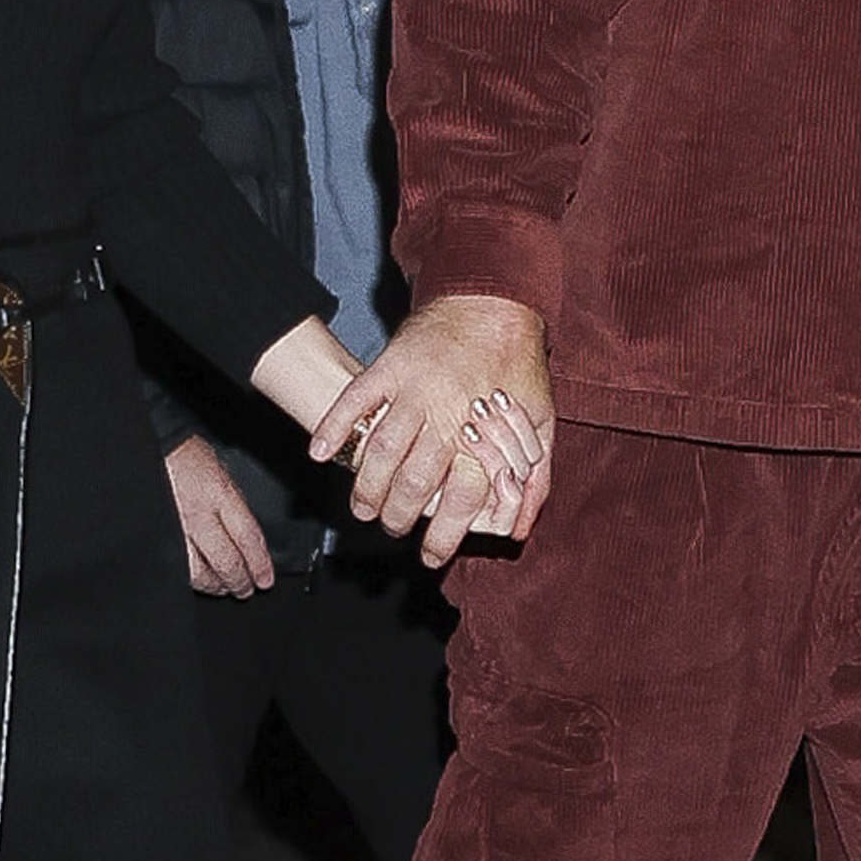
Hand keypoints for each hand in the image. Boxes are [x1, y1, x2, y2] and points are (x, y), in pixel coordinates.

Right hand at [163, 436, 273, 597]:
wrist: (156, 447)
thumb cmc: (190, 457)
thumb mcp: (223, 474)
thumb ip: (236, 507)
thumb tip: (250, 541)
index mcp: (219, 494)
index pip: (247, 537)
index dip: (259, 563)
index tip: (266, 579)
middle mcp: (198, 513)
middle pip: (225, 560)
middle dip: (239, 581)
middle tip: (247, 589)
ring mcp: (176, 526)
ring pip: (198, 572)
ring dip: (215, 585)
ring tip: (223, 589)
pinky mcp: (159, 533)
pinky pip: (176, 566)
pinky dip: (191, 577)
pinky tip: (198, 580)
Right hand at [311, 293, 551, 568]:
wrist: (492, 302)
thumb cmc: (516, 364)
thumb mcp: (540, 422)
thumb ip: (535, 479)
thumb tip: (519, 529)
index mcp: (485, 431)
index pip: (462, 500)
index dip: (444, 537)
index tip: (432, 558)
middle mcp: (445, 413)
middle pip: (414, 482)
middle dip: (398, 516)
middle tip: (392, 528)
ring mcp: (413, 389)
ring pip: (381, 449)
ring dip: (366, 486)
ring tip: (362, 508)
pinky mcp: (388, 366)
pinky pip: (355, 400)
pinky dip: (333, 427)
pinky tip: (320, 454)